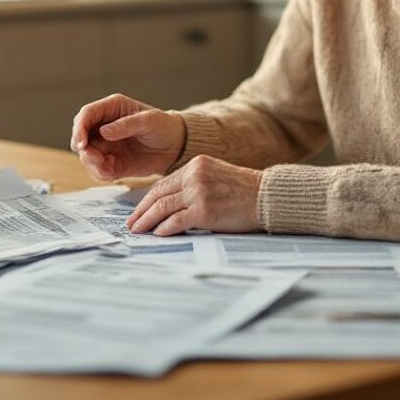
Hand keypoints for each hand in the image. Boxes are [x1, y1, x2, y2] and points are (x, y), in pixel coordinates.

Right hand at [70, 94, 185, 180]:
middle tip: (93, 157)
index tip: (82, 143)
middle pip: (80, 135)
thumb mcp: (148, 121)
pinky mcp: (112, 163)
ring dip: (91, 163)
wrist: (175, 146)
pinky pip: (98, 169)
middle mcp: (104, 126)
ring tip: (105, 166)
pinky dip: (100, 173)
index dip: (80, 128)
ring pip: (86, 155)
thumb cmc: (163, 126)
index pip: (86, 114)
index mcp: (111, 109)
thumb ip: (126, 125)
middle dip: (83, 148)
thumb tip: (104, 131)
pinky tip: (112, 171)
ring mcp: (106, 145)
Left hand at [126, 155, 262, 236]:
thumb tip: (171, 205)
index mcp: (195, 165)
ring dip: (147, 221)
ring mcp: (198, 192)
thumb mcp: (216, 177)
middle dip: (141, 211)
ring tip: (138, 231)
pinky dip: (164, 229)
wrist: (268, 197)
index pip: (163, 183)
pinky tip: (158, 234)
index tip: (139, 210)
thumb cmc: (245, 192)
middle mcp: (194, 176)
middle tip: (131, 223)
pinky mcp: (204, 211)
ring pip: (162, 208)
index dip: (147, 199)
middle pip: (158, 194)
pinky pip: (176, 221)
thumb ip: (194, 185)